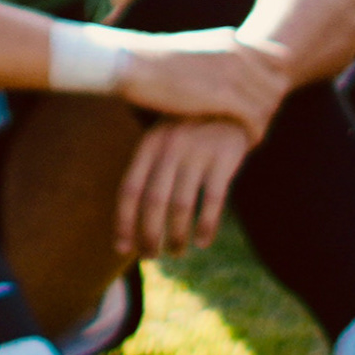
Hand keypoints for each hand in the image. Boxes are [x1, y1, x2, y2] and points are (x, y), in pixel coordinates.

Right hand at [111, 27, 291, 139]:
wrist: (131, 63)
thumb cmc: (151, 62)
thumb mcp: (190, 49)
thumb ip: (211, 57)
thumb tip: (214, 71)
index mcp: (231, 39)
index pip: (277, 59)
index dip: (273, 81)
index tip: (261, 100)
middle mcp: (238, 52)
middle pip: (277, 82)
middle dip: (272, 105)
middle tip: (259, 123)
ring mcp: (232, 72)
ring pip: (270, 101)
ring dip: (264, 121)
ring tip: (253, 136)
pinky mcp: (223, 95)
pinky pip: (255, 117)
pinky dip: (255, 132)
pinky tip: (247, 144)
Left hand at [113, 114, 258, 260]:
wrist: (232, 100)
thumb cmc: (190, 131)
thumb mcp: (162, 140)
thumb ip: (147, 171)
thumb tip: (130, 220)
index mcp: (149, 145)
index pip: (129, 190)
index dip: (123, 222)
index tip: (123, 248)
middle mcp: (170, 148)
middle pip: (153, 201)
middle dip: (149, 234)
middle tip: (151, 255)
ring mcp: (198, 151)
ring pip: (181, 205)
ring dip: (177, 235)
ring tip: (177, 251)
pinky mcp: (225, 157)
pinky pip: (213, 199)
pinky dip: (206, 224)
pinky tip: (202, 241)